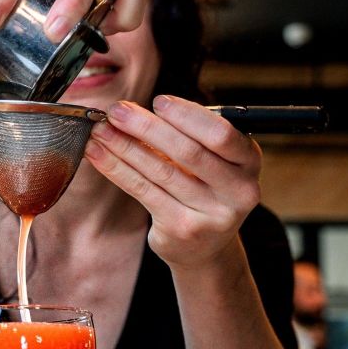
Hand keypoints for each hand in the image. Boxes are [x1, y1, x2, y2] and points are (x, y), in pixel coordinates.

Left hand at [84, 95, 262, 266]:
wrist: (205, 247)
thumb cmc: (204, 189)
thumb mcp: (212, 160)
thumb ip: (187, 135)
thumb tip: (135, 111)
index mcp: (249, 162)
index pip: (221, 134)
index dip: (187, 115)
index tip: (158, 102)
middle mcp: (238, 191)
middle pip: (187, 152)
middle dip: (146, 127)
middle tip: (117, 111)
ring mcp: (211, 214)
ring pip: (160, 171)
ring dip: (124, 146)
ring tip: (100, 130)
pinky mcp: (181, 229)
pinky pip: (143, 191)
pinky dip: (117, 169)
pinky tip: (98, 154)